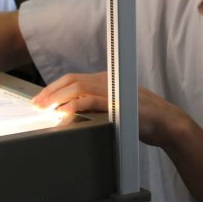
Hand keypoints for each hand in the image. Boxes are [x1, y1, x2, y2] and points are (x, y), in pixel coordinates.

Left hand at [31, 72, 192, 144]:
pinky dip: (76, 105)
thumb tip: (75, 111)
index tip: (41, 99)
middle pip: (71, 81)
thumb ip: (98, 105)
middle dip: (51, 92)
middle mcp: (108, 81)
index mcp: (106, 80)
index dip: (55, 87)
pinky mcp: (118, 103)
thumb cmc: (142, 118)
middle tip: (36, 104)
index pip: (73, 79)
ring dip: (58, 98)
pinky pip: (92, 100)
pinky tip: (65, 112)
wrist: (166, 122)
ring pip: (78, 88)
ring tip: (45, 108)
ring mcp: (113, 90)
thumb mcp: (116, 108)